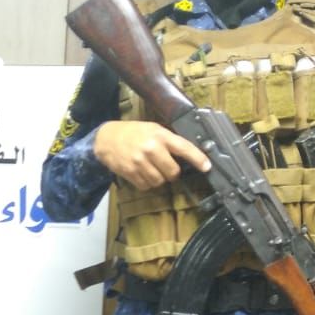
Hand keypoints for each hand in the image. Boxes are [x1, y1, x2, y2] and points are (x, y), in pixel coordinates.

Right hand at [93, 120, 210, 189]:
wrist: (107, 138)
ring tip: (152, 169)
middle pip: (173, 172)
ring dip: (159, 178)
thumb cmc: (133, 133)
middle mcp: (151, 149)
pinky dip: (147, 183)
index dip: (198, 159)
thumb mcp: (153, 129)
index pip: (184, 148)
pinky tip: (142, 173)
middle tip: (166, 166)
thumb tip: (188, 154)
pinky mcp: (131, 173)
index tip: (207, 166)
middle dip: (172, 173)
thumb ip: (169, 140)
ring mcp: (140, 163)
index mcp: (160, 135)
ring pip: (160, 181)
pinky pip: (146, 186)